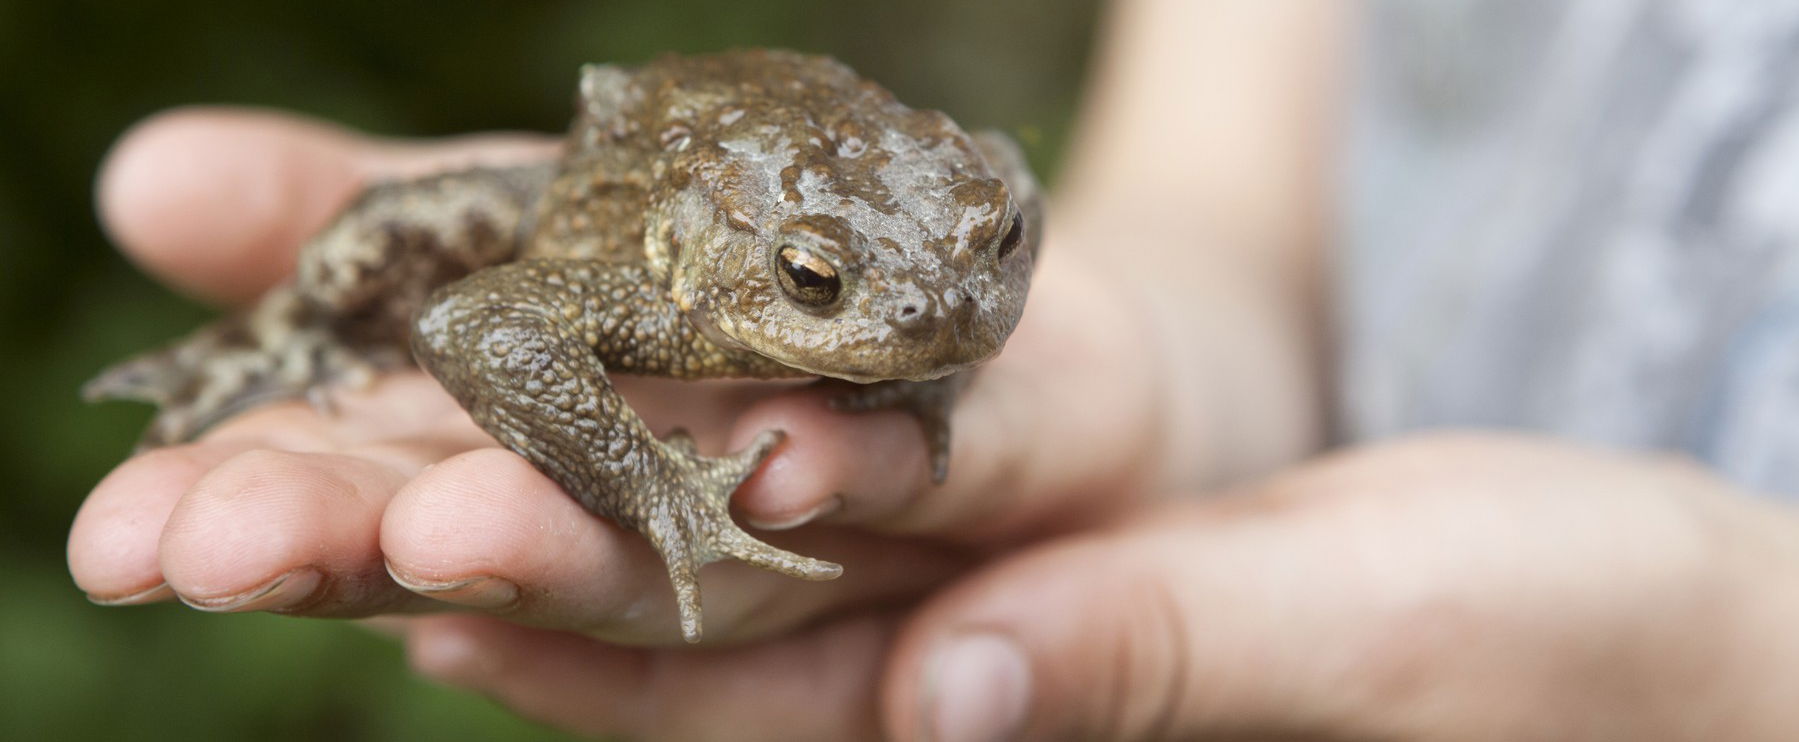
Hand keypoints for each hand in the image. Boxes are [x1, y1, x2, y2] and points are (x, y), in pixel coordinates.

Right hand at [67, 108, 1168, 644]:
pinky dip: (839, 463)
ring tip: (447, 535)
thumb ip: (357, 211)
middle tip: (225, 551)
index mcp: (535, 430)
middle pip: (512, 535)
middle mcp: (666, 492)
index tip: (135, 534)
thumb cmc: (711, 255)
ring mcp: (811, 486)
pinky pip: (909, 462)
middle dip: (371, 542)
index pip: (385, 472)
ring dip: (571, 546)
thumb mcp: (509, 210)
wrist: (955, 261)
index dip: (273, 499)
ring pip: (694, 545)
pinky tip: (775, 477)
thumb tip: (143, 182)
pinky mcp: (967, 450)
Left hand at [405, 433, 1798, 740]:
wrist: (1616, 630)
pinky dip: (723, 431)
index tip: (411, 561)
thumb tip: (945, 696)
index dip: (582, 642)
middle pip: (693, 648)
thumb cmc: (1554, 646)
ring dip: (561, 495)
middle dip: (503, 565)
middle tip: (288, 504)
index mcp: (1027, 741)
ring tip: (374, 439)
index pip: (762, 718)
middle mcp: (971, 701)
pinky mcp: (1019, 554)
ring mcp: (987, 631)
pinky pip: (845, 500)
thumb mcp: (1366, 631)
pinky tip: (601, 369)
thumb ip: (1153, 661)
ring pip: (737, 573)